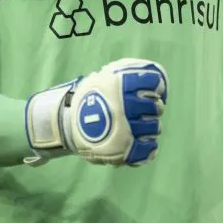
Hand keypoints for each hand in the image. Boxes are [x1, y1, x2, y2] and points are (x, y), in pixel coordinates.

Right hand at [24, 58, 167, 166]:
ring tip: (141, 125)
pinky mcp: (123, 151)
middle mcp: (124, 108)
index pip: (152, 81)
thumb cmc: (91, 97)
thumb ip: (127, 71)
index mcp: (120, 86)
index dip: (155, 85)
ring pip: (154, 128)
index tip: (153, 89)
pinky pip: (148, 149)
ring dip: (151, 126)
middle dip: (154, 107)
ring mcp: (125, 131)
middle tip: (146, 109)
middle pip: (156, 107)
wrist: (66, 122)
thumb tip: (156, 77)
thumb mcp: (104, 75)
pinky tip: (145, 142)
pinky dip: (149, 146)